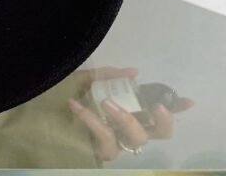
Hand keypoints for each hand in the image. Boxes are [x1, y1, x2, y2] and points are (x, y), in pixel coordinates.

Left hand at [69, 67, 193, 161]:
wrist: (38, 113)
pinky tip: (76, 105)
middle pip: (157, 133)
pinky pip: (104, 139)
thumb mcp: (83, 79)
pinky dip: (92, 120)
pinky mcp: (99, 153)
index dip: (175, 108)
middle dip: (162, 121)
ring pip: (134, 139)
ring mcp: (114, 143)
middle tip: (155, 107)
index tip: (187, 101)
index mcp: (126, 110)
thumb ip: (106, 75)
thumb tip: (134, 72)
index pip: (155, 111)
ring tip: (106, 103)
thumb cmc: (63, 96)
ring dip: (124, 118)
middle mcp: (125, 129)